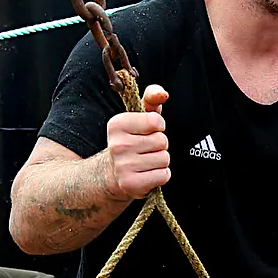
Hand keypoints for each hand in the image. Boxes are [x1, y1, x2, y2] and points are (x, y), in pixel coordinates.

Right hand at [104, 86, 169, 200]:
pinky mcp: (131, 184)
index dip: (158, 126)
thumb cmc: (132, 140)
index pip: (156, 121)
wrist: (112, 172)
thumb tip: (162, 94)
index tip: (148, 131)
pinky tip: (148, 174)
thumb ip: (151, 98)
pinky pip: (164, 175)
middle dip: (159, 145)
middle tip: (146, 149)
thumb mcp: (138, 116)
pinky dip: (161, 175)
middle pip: (162, 141)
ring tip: (146, 161)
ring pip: (164, 159)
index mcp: (117, 124)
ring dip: (160, 161)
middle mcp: (117, 145)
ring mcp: (123, 166)